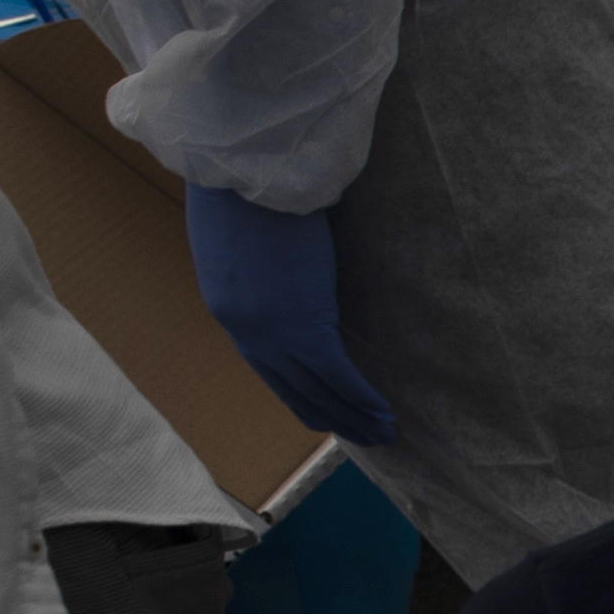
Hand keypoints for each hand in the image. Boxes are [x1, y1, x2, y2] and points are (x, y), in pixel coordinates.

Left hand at [181, 182, 400, 445]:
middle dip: (330, 416)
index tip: (325, 413)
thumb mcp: (236, 242)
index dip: (300, 396)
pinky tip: (384, 411)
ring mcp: (274, 333)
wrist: (243, 177)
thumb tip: (281, 276)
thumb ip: (255, 272)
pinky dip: (361, 397)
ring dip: (352, 415)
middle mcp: (247, 332)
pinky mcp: (304, 325)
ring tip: (382, 432)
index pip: (268, 369)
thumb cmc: (239, 192)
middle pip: (292, 389)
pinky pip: (337, 374)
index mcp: (229, 310)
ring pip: (316, 389)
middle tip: (363, 436)